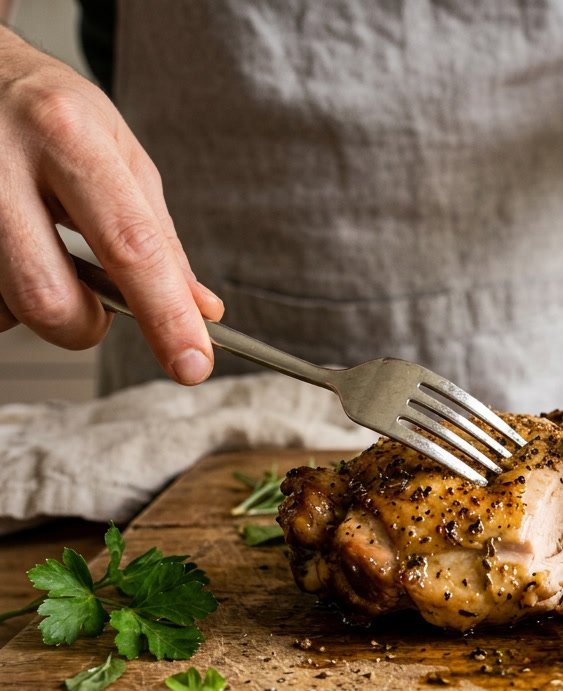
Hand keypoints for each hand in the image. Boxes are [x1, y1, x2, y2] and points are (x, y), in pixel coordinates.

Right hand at [0, 28, 221, 383]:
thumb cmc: (49, 113)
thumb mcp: (118, 153)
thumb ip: (159, 236)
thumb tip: (202, 310)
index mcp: (67, 137)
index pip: (129, 246)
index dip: (165, 315)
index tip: (192, 365)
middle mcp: (1, 162)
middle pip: (48, 298)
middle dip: (84, 326)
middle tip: (96, 306)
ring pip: (6, 306)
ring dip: (37, 303)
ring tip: (39, 249)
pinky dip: (5, 295)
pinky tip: (10, 250)